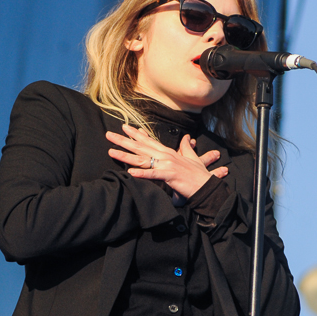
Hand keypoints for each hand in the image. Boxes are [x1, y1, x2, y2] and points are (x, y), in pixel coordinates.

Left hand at [106, 124, 228, 198]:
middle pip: (141, 147)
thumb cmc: (200, 175)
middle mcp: (166, 156)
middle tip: (109, 134)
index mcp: (169, 153)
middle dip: (124, 140)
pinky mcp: (169, 176)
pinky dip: (141, 174)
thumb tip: (187, 137)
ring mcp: (167, 165)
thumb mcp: (193, 158)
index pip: (150, 141)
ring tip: (111, 151)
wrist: (208, 187)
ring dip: (125, 155)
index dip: (137, 134)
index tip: (125, 128)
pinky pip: (153, 175)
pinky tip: (129, 173)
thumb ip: (187, 147)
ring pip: (142, 159)